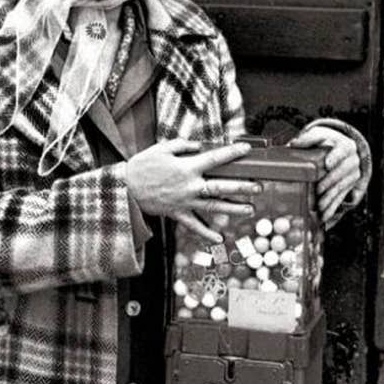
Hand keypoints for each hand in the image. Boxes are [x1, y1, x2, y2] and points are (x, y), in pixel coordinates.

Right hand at [126, 138, 259, 242]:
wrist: (125, 189)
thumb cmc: (143, 166)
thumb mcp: (162, 148)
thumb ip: (183, 145)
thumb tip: (200, 147)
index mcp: (187, 167)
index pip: (215, 159)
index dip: (232, 153)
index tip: (246, 149)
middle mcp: (189, 186)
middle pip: (221, 187)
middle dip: (242, 187)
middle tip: (258, 187)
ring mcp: (184, 202)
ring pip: (213, 207)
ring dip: (233, 209)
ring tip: (250, 209)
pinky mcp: (177, 213)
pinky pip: (194, 225)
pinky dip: (207, 233)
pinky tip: (220, 238)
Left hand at [289, 126, 360, 223]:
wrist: (339, 148)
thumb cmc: (326, 142)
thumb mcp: (318, 135)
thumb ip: (308, 139)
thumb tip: (294, 144)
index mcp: (346, 146)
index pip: (343, 150)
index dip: (335, 157)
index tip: (327, 164)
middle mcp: (353, 160)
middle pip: (343, 172)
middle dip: (330, 181)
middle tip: (319, 189)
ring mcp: (353, 174)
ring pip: (343, 187)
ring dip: (331, 198)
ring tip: (320, 206)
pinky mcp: (349, 186)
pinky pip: (341, 197)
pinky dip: (333, 207)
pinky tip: (325, 215)